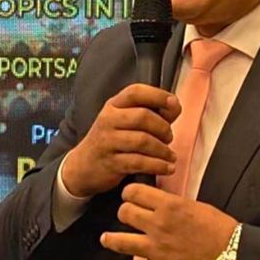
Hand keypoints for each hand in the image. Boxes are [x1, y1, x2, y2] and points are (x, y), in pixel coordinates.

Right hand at [62, 84, 181, 196]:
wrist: (84, 166)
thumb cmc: (112, 139)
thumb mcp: (125, 121)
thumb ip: (151, 112)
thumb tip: (175, 106)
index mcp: (114, 105)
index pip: (135, 92)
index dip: (157, 95)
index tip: (174, 104)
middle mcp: (108, 119)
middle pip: (143, 117)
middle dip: (163, 128)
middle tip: (169, 137)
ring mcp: (108, 141)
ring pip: (143, 140)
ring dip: (162, 149)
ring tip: (170, 155)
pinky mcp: (111, 163)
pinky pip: (139, 162)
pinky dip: (158, 166)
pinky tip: (167, 168)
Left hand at [100, 183, 237, 259]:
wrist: (232, 255)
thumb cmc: (219, 229)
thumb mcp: (196, 206)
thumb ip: (174, 204)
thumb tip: (161, 203)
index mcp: (168, 205)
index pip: (134, 192)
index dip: (129, 193)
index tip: (130, 196)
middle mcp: (157, 225)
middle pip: (124, 213)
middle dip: (124, 213)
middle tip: (126, 216)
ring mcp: (155, 249)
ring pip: (119, 241)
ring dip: (110, 239)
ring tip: (106, 238)